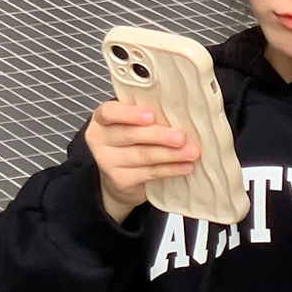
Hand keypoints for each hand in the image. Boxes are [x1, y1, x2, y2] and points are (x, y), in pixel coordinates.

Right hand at [85, 100, 199, 221]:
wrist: (119, 180)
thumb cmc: (130, 144)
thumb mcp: (131, 125)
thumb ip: (145, 117)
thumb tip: (178, 114)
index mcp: (102, 120)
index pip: (109, 112)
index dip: (130, 114)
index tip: (151, 116)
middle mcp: (100, 140)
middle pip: (130, 135)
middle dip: (158, 135)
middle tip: (180, 137)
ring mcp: (108, 162)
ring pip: (143, 155)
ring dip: (170, 154)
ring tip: (190, 152)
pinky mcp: (120, 180)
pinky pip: (149, 173)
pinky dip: (170, 169)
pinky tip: (185, 166)